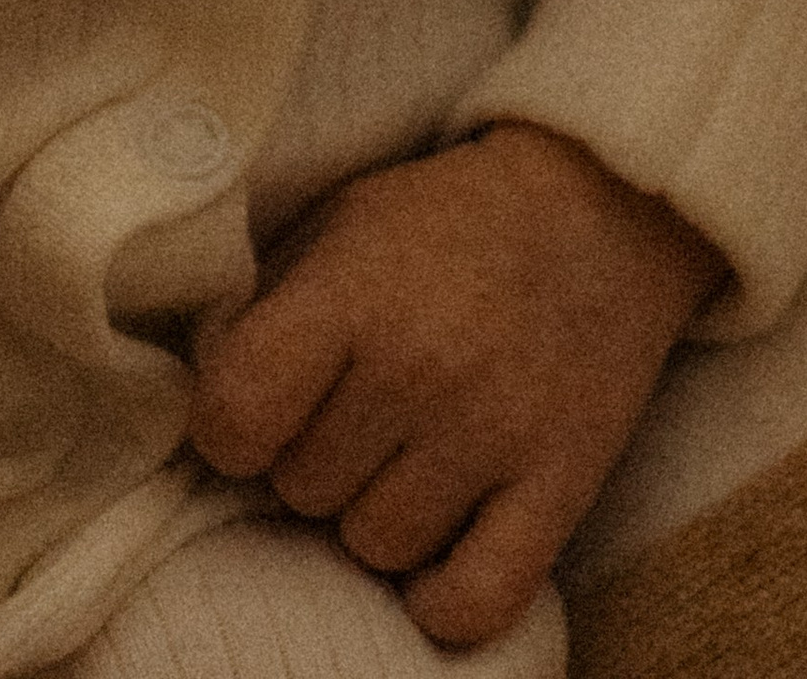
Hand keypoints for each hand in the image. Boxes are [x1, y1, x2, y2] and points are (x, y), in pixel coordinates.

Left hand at [186, 122, 722, 646]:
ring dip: (379, 512)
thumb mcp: (343, 221)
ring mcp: (495, 435)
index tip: (258, 407)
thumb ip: (264, 305)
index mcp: (356, 294)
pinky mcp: (562, 486)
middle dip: (316, 457)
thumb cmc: (451, 219)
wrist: (606, 204)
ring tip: (413, 447)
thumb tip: (200, 396)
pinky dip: (444, 594)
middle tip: (363, 405)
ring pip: (375, 549)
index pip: (233, 419)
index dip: (230, 426)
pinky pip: (471, 602)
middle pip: (301, 492)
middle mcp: (422, 369)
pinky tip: (444, 534)